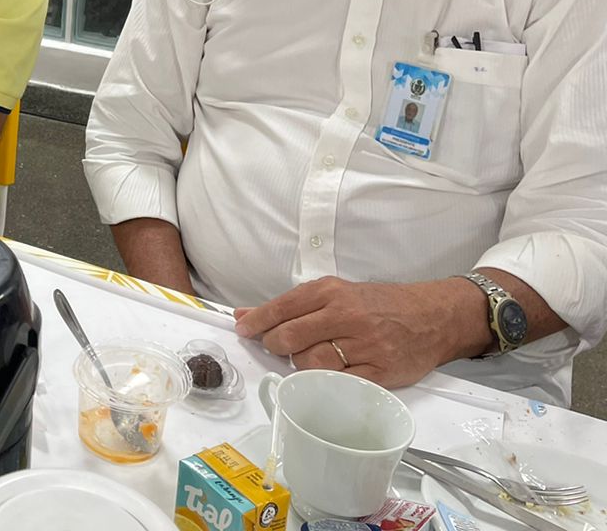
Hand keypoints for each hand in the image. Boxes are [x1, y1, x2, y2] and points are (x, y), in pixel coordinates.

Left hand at [233, 275, 483, 388]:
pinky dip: (325, 382)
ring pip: (312, 363)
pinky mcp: (379, 373)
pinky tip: (326, 375)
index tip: (242, 329)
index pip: (282, 308)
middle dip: (274, 345)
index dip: (257, 322)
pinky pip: (339, 383)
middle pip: (291, 337)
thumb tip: (244, 314)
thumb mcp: (336, 293)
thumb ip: (292, 305)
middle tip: (274, 348)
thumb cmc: (378, 304)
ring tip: (308, 358)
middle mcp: (347, 316)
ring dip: (301, 365)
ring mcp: (365, 346)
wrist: (432, 316)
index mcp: (332, 292)